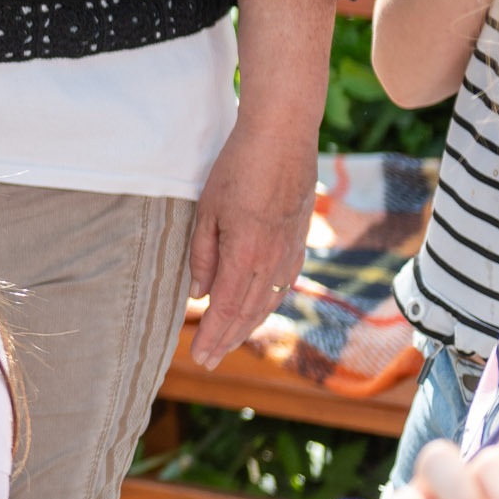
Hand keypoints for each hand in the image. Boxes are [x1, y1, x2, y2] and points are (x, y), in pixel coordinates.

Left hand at [185, 118, 315, 366]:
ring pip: (268, 301)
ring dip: (247, 326)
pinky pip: (282, 284)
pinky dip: (266, 305)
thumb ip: (203, 256)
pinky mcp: (299, 241)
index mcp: (246, 254)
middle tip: (208, 360)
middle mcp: (272, 260)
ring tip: (227, 343)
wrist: (283, 138)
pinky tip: (256, 312)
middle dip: (227, 339)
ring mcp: (290, 252)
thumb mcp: (207, 210)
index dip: (213, 336)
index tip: (199, 356)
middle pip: (249, 313)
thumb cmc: (237, 168)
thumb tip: (199, 294)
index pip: (228, 309)